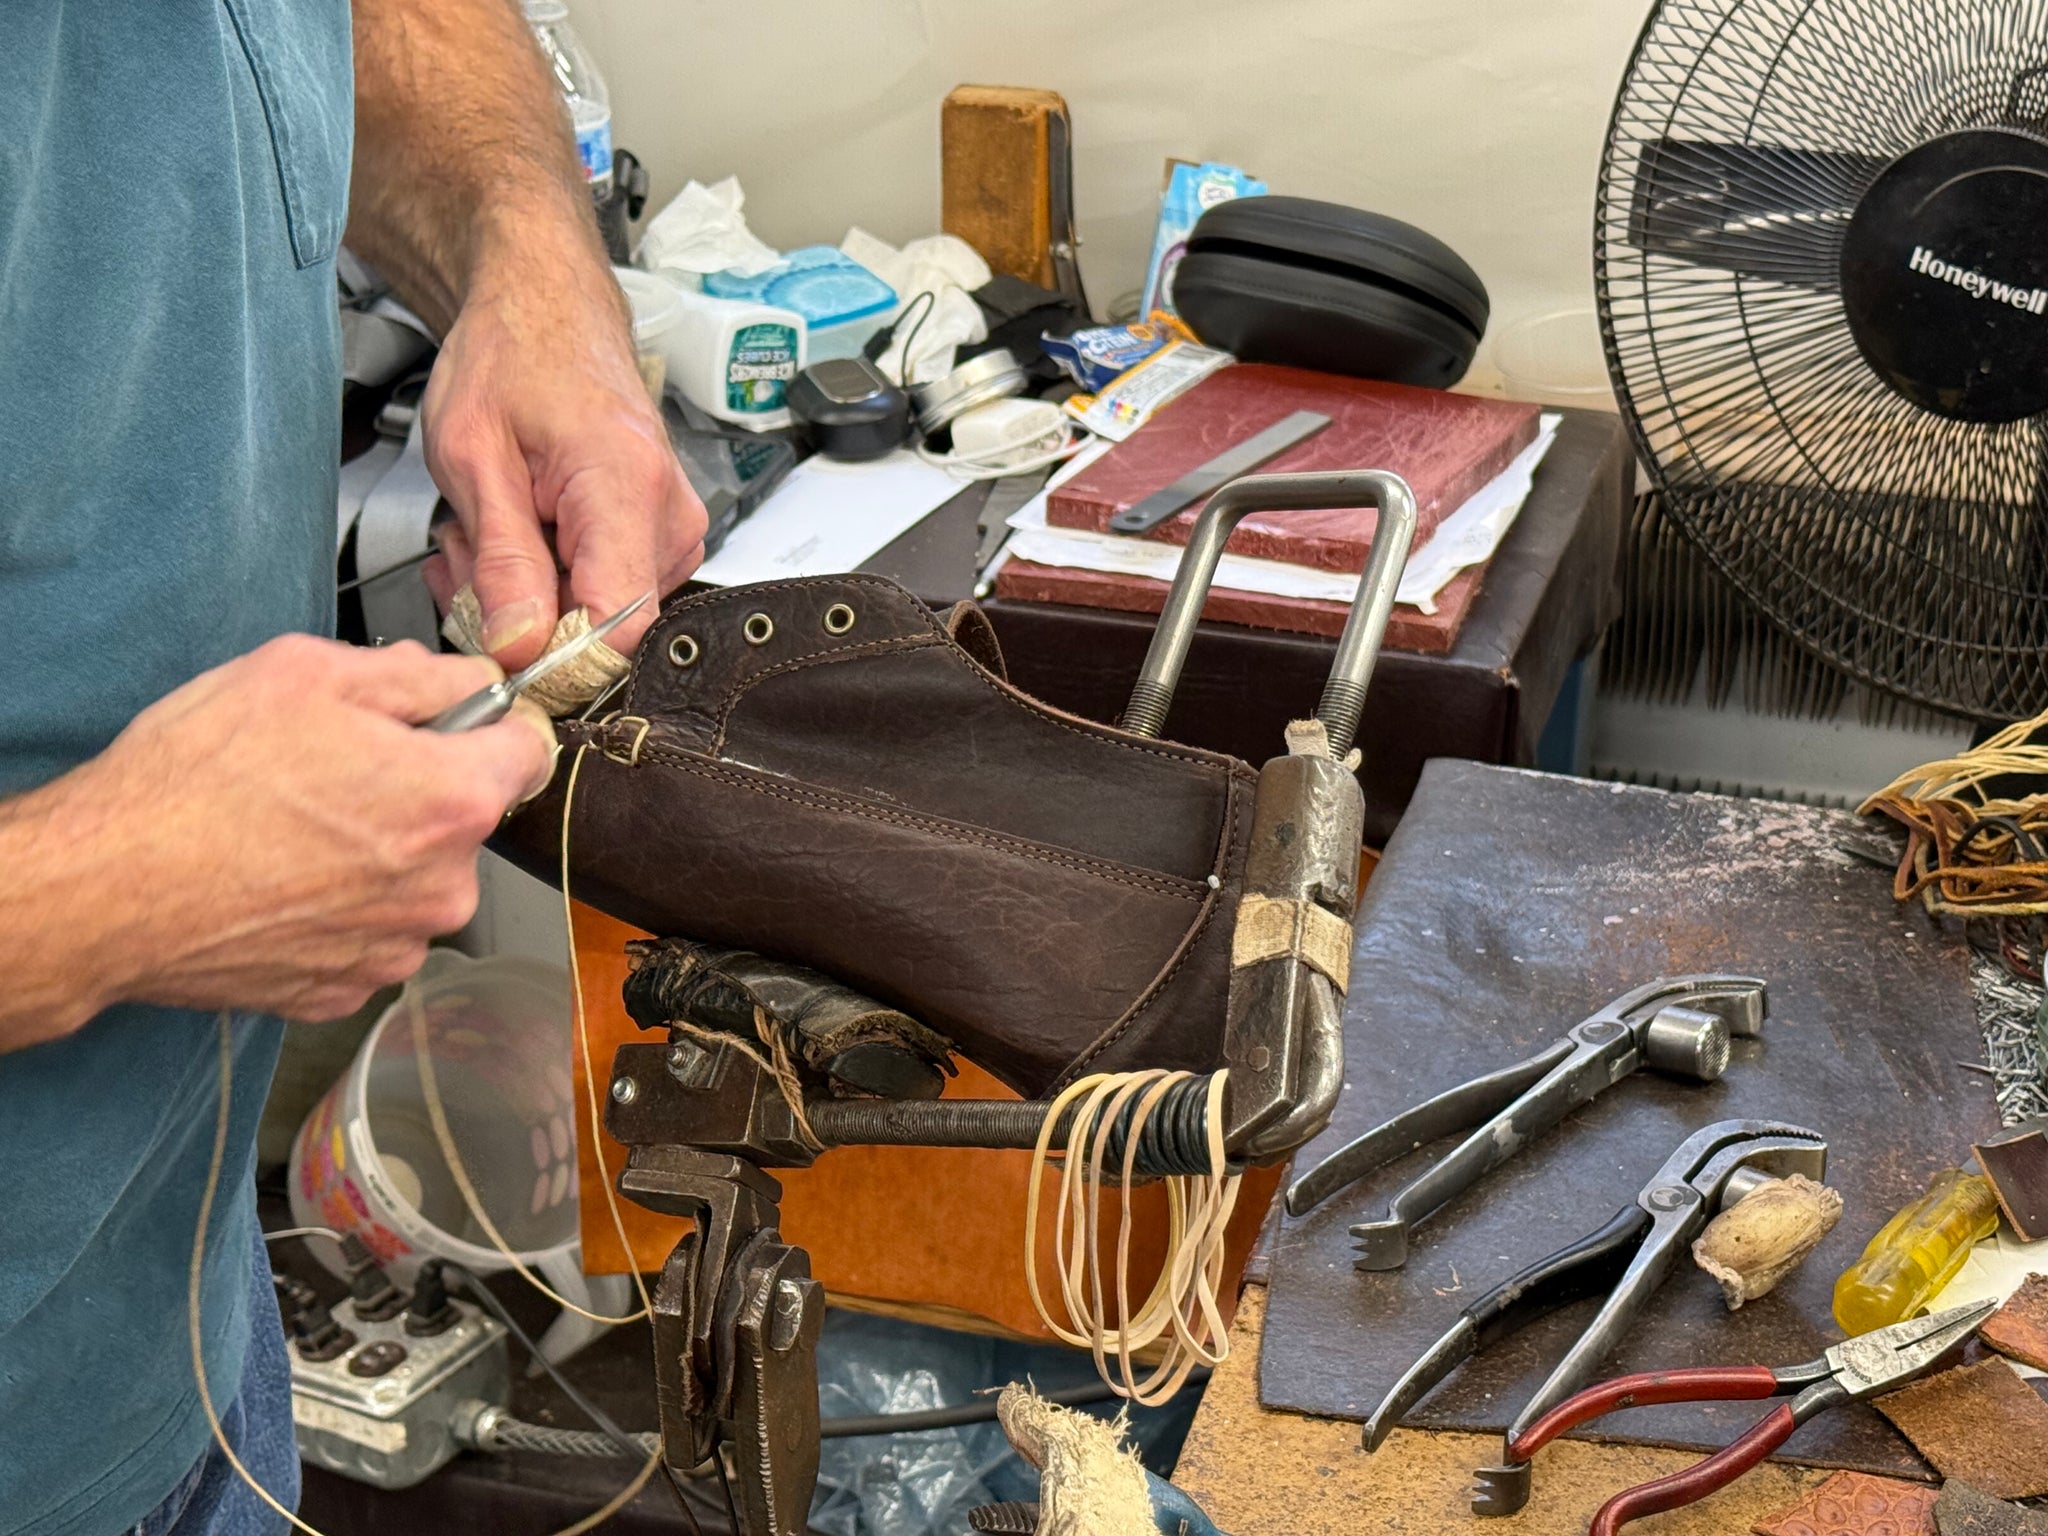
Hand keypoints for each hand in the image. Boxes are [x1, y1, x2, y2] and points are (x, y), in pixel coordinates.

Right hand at [65, 636, 554, 1026]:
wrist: (107, 890)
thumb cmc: (197, 778)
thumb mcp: (307, 673)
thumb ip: (416, 676)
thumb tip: (469, 681)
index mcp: (451, 801)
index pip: (529, 751)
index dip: (493, 724)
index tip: (457, 719)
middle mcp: (444, 886)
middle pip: (464, 819)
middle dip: (416, 790)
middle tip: (331, 772)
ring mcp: (396, 947)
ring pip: (415, 881)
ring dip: (376, 854)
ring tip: (292, 832)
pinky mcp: (347, 989)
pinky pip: (368, 933)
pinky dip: (337, 908)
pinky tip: (278, 882)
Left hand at [420, 234, 706, 668]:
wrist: (545, 311)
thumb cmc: (513, 358)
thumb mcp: (474, 457)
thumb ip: (501, 561)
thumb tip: (520, 647)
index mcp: (625, 487)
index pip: (618, 627)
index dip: (551, 656)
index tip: (495, 641)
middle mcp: (667, 515)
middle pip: (599, 628)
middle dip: (517, 612)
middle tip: (463, 555)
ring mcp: (671, 529)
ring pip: (592, 617)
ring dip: (522, 594)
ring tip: (485, 531)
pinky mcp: (660, 537)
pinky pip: (599, 592)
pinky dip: (543, 578)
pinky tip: (514, 535)